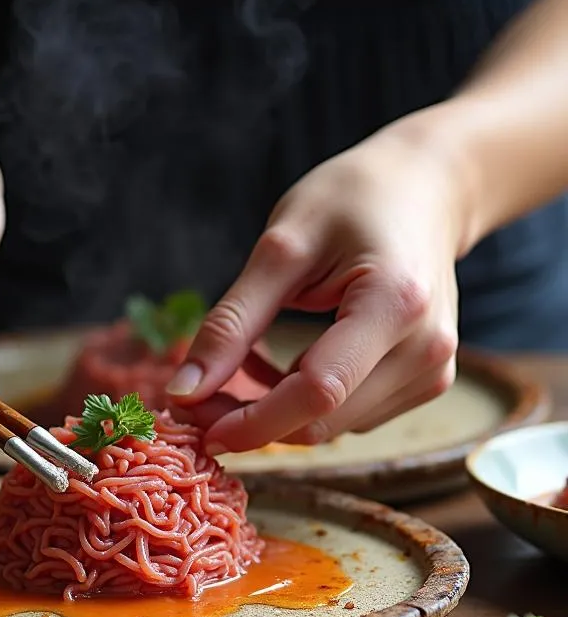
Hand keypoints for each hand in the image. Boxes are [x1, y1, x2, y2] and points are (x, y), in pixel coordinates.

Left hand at [169, 121, 467, 451]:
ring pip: (331, 427)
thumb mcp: (280, 248)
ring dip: (275, 409)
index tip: (196, 424)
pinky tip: (285, 363)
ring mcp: (433, 370)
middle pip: (323, 421)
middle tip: (197, 394)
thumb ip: (232, 322)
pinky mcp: (426, 382)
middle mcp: (426, 349)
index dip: (252, 420)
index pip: (318, 391)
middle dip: (251, 419)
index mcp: (395, 304)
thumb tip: (184, 391)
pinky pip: (349, 416)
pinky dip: (303, 401)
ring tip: (247, 353)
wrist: (426, 189)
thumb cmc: (352, 200)